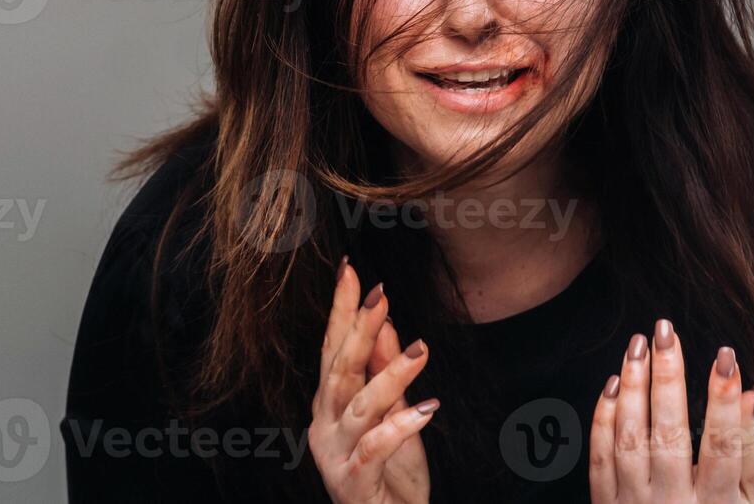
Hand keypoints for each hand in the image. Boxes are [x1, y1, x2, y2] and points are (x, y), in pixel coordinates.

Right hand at [308, 259, 437, 503]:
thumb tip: (387, 325)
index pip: (333, 349)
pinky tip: (428, 409)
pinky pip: (376, 448)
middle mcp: (324, 425)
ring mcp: (335, 455)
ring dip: (390, 374)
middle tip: (380, 294)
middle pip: (339, 369)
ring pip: (359, 406)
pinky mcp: (353, 483)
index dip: (342, 310)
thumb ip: (385, 373)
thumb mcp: (395, 415)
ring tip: (421, 350)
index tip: (351, 270)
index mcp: (331, 406)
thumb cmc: (392, 477)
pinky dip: (401, 426)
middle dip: (358, 329)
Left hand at [589, 320, 753, 503]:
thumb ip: (750, 451)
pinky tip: (614, 382)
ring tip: (638, 345)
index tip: (725, 356)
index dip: (725, 401)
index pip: (723, 446)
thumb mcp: (750, 502)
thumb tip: (750, 394)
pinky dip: (604, 417)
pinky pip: (600, 456)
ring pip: (630, 439)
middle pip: (669, 435)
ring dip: (633, 387)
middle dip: (668, 378)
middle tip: (666, 331)